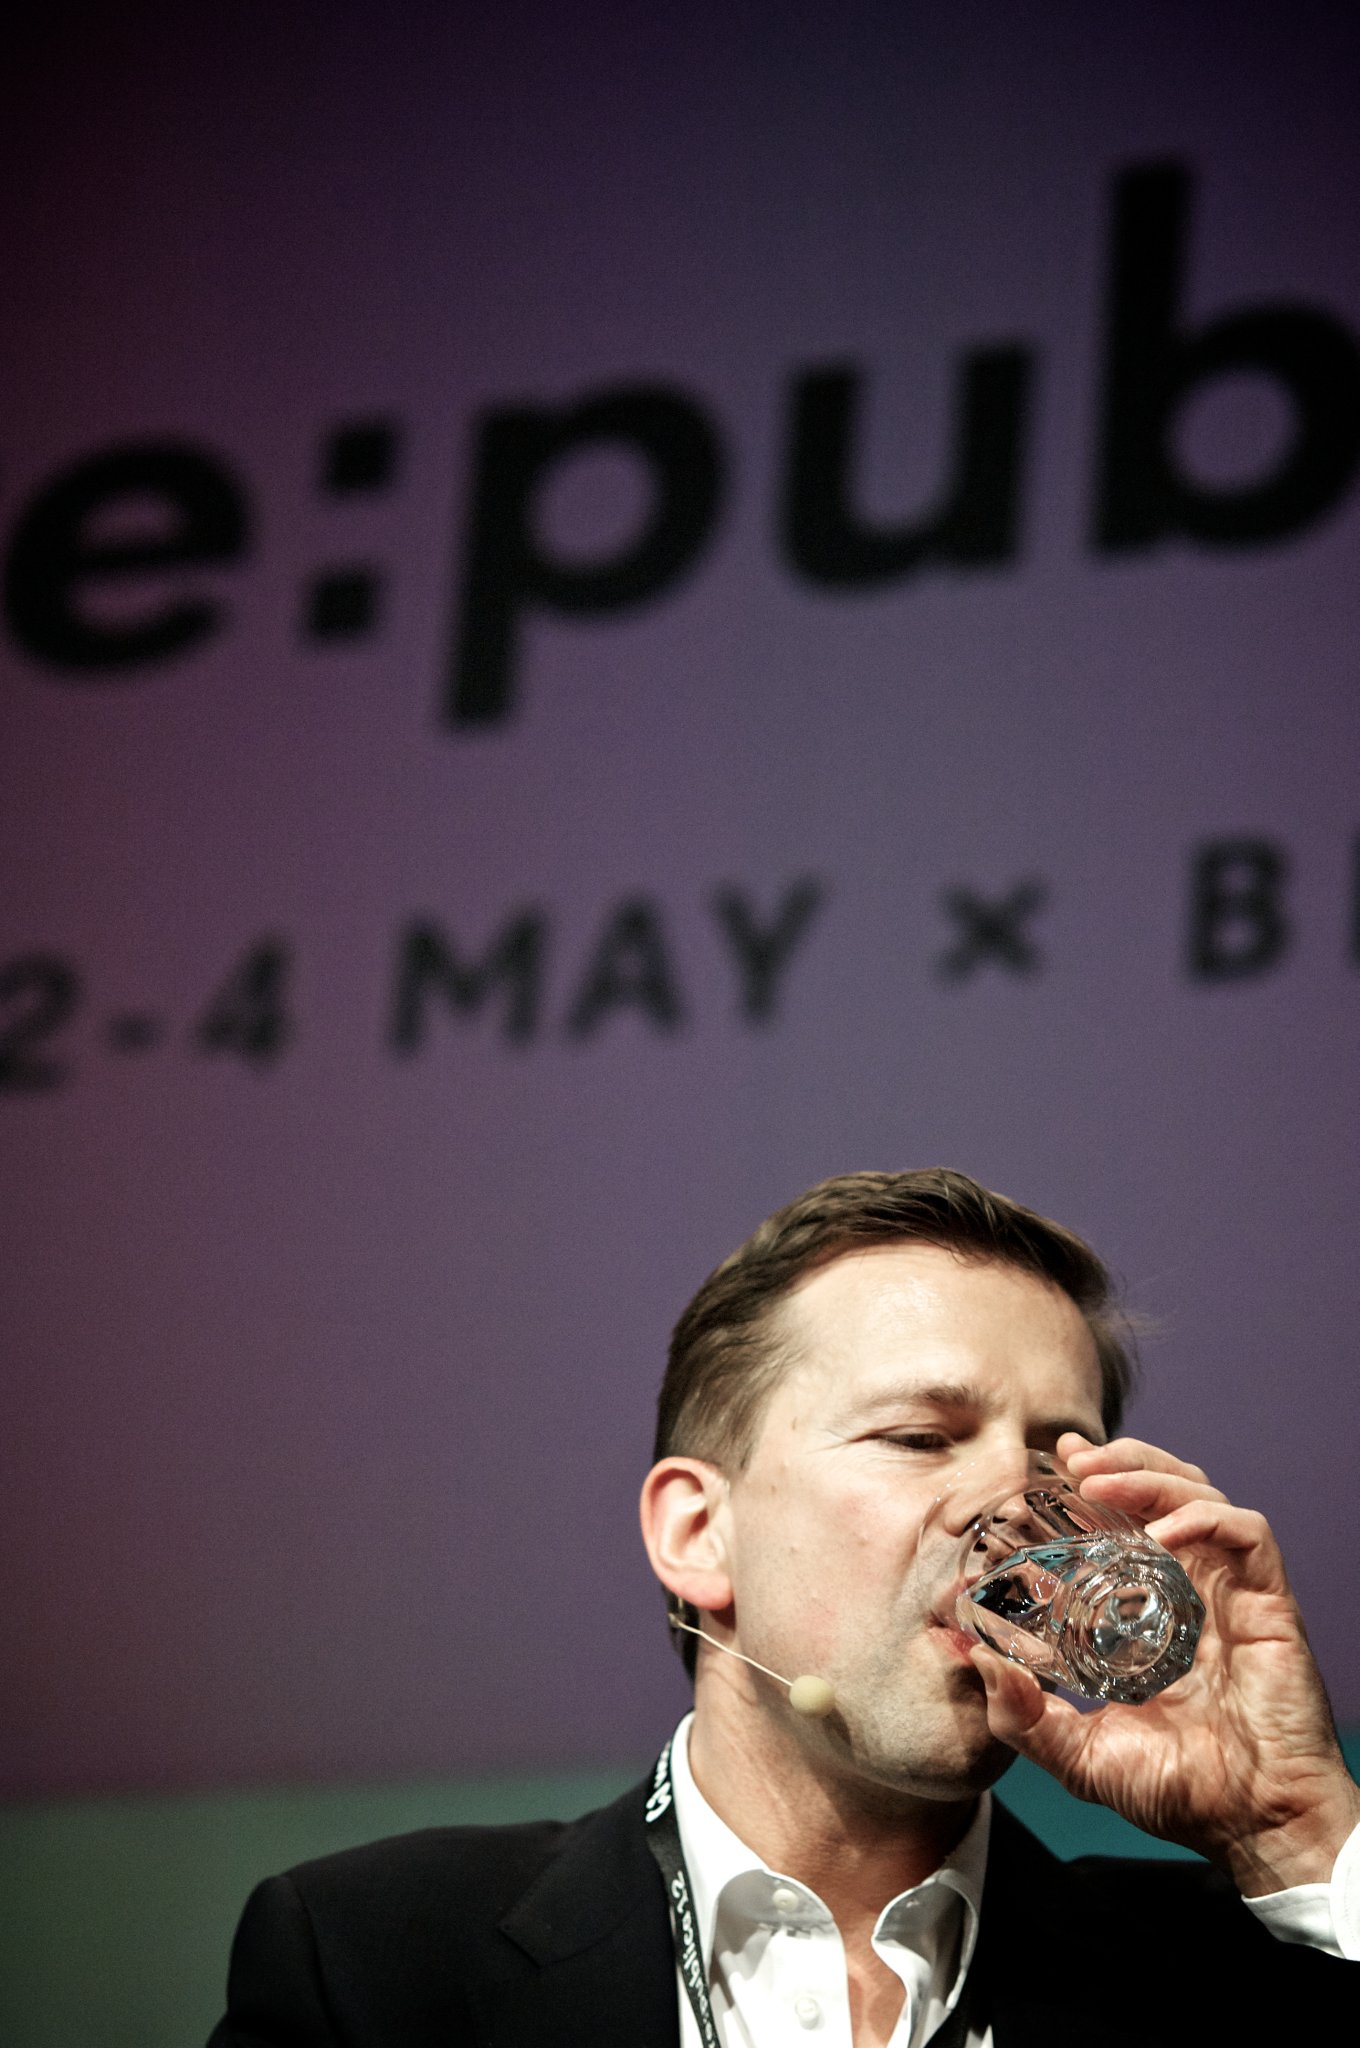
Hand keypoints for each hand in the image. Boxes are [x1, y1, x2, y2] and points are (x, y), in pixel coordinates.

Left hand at [971, 1433, 1359, 1894]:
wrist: (1257, 1828)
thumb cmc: (1182, 1794)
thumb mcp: (1079, 1755)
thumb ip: (1023, 1716)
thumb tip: (973, 1658)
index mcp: (1152, 1614)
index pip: (1122, 1528)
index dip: (1087, 1492)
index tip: (1043, 1470)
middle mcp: (1192, 1592)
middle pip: (1164, 1492)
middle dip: (1118, 1463)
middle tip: (1071, 1460)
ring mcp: (1231, 1594)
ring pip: (1201, 1495)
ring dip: (1149, 1476)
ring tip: (1099, 1482)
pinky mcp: (1268, 1603)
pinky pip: (1246, 1534)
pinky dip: (1203, 1518)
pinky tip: (1163, 1535)